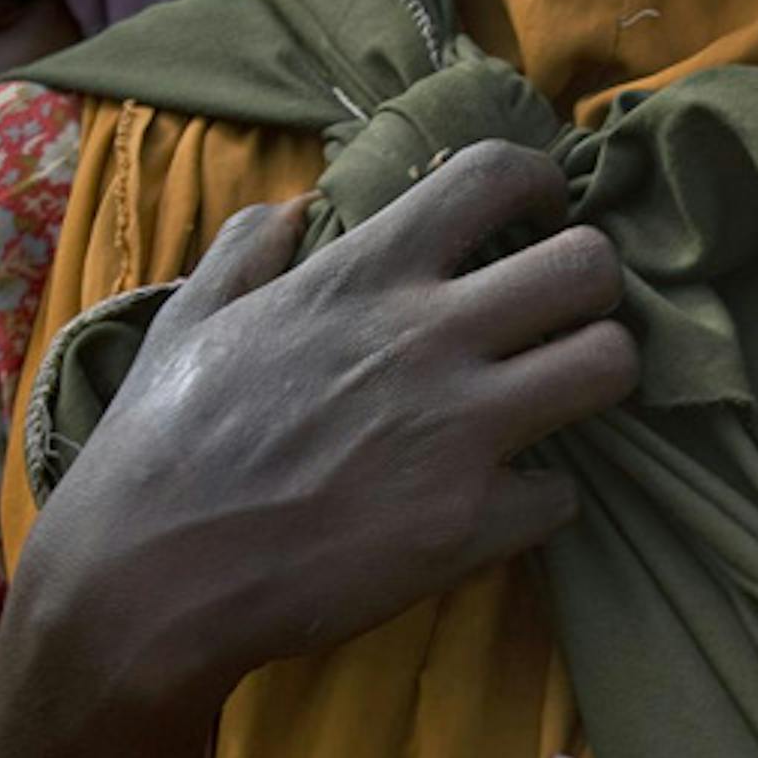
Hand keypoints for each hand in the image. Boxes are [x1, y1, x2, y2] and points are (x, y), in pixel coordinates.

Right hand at [18, 141, 637, 709]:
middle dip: (595, 286)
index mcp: (361, 276)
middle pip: (590, 266)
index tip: (541, 208)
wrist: (147, 582)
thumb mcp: (187, 322)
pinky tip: (501, 506)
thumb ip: (244, 253)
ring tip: (559, 399)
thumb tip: (289, 209)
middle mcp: (427, 337)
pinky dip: (541, 501)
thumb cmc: (159, 449)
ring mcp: (459, 431)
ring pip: (611, 365)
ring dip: (596, 378)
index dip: (540, 181)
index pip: (494, 175)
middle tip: (567, 315)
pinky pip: (566, 495)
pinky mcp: (473, 525)